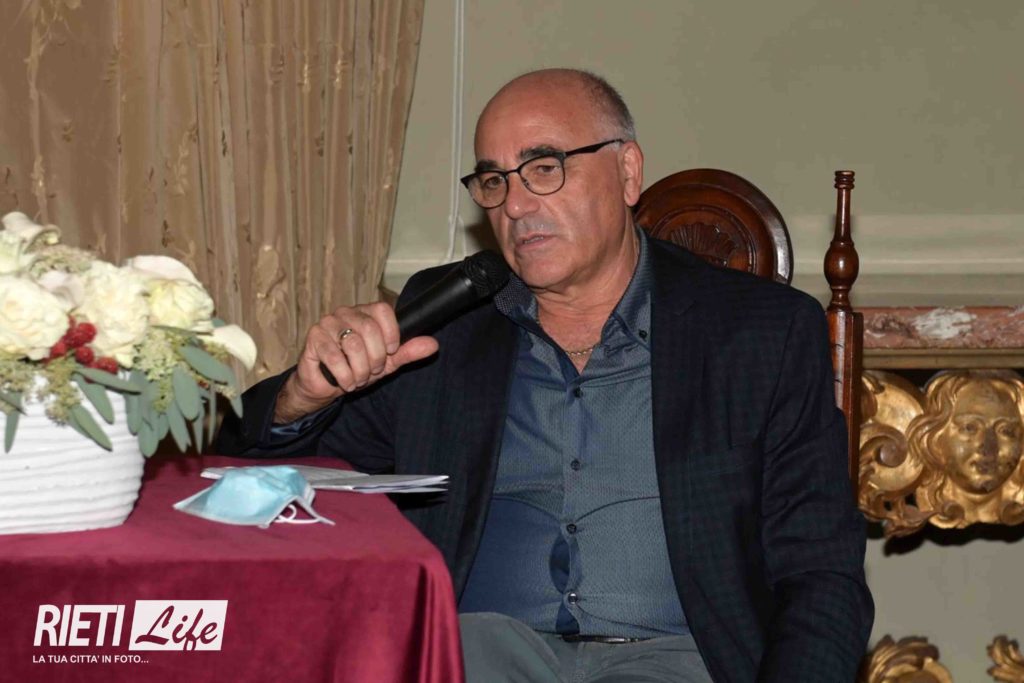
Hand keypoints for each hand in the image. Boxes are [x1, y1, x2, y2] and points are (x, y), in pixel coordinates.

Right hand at [273, 302, 438, 422]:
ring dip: (360, 370)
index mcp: (365, 313)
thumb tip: (433, 345)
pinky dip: (344, 376)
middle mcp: (346, 313)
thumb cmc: (355, 368)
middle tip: (372, 371)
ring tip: (357, 378)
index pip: (383, 310)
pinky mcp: (314, 338)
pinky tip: (345, 382)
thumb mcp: (386, 363)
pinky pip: (335, 357)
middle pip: (370, 329)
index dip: (391, 333)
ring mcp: (328, 323)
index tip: (391, 351)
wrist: (325, 384)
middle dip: (376, 358)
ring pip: (353, 344)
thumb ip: (407, 351)